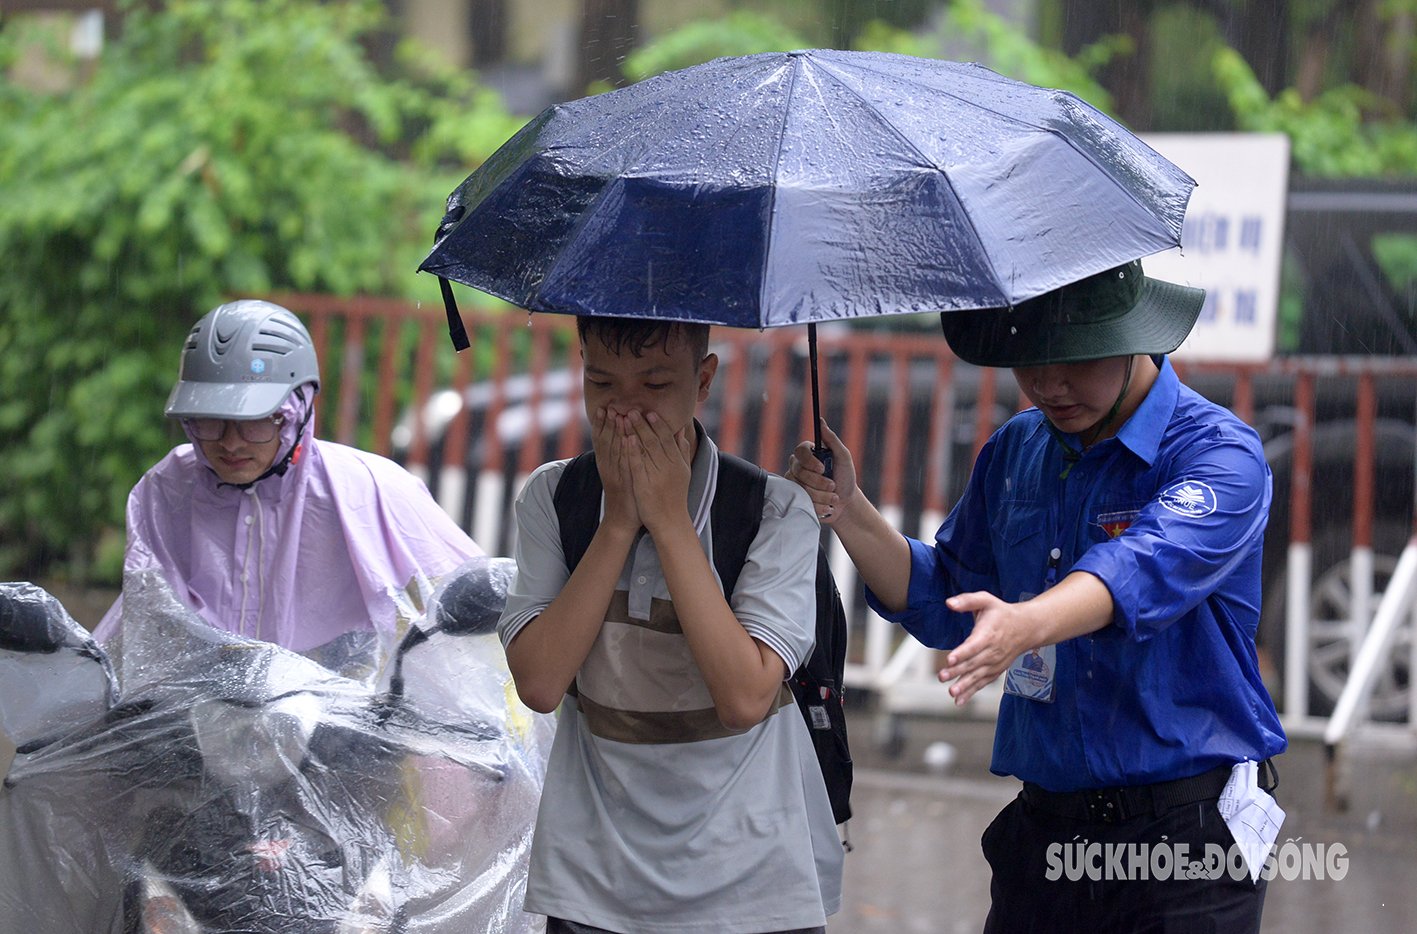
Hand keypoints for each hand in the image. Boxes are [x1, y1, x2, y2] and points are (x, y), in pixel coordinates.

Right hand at [590, 406, 639, 533]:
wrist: (623, 519)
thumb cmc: (626, 495)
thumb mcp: (621, 473)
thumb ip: (622, 456)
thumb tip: (625, 438)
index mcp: (606, 464)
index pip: (602, 440)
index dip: (602, 424)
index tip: (604, 408)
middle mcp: (608, 467)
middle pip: (606, 441)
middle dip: (607, 423)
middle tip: (608, 406)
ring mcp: (616, 474)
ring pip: (614, 450)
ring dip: (614, 432)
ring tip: (615, 415)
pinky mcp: (625, 482)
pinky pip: (624, 463)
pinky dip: (625, 450)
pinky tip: (627, 438)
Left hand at [624, 410, 692, 535]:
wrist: (671, 521)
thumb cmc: (676, 496)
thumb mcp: (684, 471)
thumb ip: (682, 450)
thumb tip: (680, 432)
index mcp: (676, 461)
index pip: (667, 438)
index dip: (658, 424)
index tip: (650, 411)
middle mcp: (668, 465)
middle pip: (654, 440)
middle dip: (643, 423)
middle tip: (633, 409)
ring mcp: (656, 474)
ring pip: (645, 449)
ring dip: (635, 432)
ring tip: (625, 418)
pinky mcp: (644, 483)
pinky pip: (638, 464)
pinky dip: (632, 451)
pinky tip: (625, 439)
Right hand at [787, 419, 858, 524]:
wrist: (846, 503)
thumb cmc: (845, 478)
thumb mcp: (843, 457)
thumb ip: (832, 439)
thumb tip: (821, 421)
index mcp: (808, 454)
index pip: (799, 451)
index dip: (809, 461)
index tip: (822, 468)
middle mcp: (798, 466)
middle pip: (798, 472)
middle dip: (819, 482)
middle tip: (833, 485)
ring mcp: (795, 483)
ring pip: (800, 488)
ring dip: (821, 495)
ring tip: (834, 497)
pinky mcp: (796, 498)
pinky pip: (801, 501)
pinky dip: (818, 505)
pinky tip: (827, 505)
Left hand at [938, 591, 1032, 705]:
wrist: (1027, 628)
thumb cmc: (1002, 613)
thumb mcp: (986, 600)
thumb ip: (967, 601)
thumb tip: (949, 602)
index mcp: (988, 634)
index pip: (974, 645)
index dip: (962, 653)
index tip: (950, 659)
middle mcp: (992, 651)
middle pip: (973, 663)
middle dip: (957, 671)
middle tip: (942, 677)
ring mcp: (994, 663)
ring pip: (977, 676)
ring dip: (964, 685)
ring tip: (952, 693)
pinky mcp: (995, 671)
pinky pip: (982, 683)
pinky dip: (971, 692)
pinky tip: (959, 701)